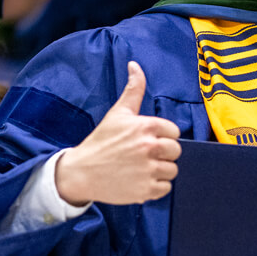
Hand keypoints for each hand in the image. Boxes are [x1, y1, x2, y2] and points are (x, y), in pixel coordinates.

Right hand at [55, 61, 181, 205]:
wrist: (81, 172)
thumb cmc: (101, 141)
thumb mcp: (118, 113)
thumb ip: (133, 89)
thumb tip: (135, 65)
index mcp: (145, 127)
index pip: (174, 132)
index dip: (162, 136)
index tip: (147, 140)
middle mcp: (149, 148)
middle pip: (175, 151)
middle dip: (162, 154)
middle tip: (143, 155)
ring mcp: (148, 170)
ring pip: (172, 170)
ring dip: (160, 171)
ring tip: (141, 168)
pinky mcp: (145, 190)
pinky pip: (165, 188)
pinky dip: (155, 187)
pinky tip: (139, 180)